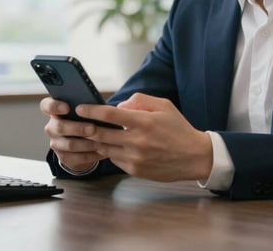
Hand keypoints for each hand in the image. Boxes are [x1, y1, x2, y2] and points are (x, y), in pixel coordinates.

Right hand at [40, 97, 103, 172]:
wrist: (82, 143)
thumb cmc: (84, 121)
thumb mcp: (84, 112)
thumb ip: (85, 107)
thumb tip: (96, 105)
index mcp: (54, 112)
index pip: (46, 105)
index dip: (54, 106)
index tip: (67, 108)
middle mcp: (52, 127)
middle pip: (59, 127)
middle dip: (77, 128)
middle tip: (92, 128)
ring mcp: (56, 143)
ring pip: (69, 144)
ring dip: (87, 143)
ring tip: (101, 141)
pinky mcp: (63, 157)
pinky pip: (77, 158)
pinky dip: (91, 154)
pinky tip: (102, 151)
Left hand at [76, 93, 212, 181]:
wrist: (194, 157)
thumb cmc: (178, 128)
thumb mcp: (163, 106)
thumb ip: (139, 101)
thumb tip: (118, 107)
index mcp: (143, 122)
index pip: (109, 115)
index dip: (90, 111)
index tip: (79, 108)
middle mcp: (137, 141)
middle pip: (100, 134)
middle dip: (86, 128)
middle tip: (78, 123)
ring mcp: (135, 158)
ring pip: (104, 149)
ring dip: (96, 142)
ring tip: (90, 134)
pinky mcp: (135, 170)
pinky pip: (114, 159)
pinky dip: (111, 152)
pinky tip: (112, 146)